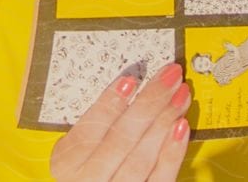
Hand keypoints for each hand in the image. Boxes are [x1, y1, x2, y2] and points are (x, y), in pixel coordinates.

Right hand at [50, 64, 189, 181]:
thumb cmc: (81, 174)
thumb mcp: (70, 154)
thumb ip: (86, 130)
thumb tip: (119, 91)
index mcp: (66, 164)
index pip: (89, 129)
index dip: (109, 103)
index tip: (129, 80)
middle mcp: (90, 180)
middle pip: (121, 138)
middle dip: (148, 103)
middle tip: (167, 76)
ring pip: (144, 155)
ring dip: (164, 120)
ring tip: (179, 93)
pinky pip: (162, 177)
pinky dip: (173, 151)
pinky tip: (181, 127)